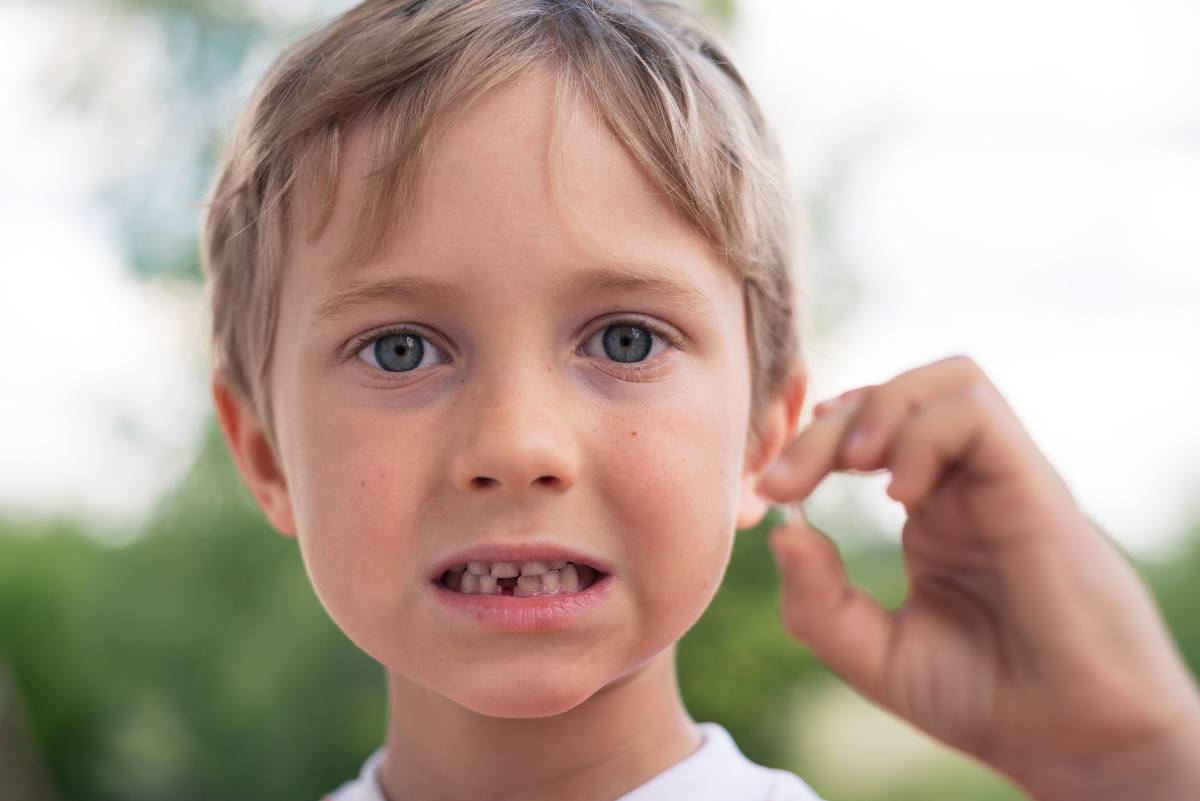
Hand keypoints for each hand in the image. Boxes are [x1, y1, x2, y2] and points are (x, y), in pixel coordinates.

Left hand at [757, 354, 1199, 799]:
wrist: (1074, 744)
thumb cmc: (985, 699)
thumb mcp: (874, 655)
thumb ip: (817, 602)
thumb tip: (781, 531)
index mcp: (930, 511)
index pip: (866, 431)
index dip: (809, 444)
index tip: (769, 492)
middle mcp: (965, 485)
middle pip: (894, 396)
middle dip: (823, 427)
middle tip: (781, 484)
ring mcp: (1000, 481)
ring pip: (946, 380)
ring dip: (880, 407)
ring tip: (846, 468)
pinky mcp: (1033, 487)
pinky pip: (976, 414)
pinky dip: (924, 433)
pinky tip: (899, 495)